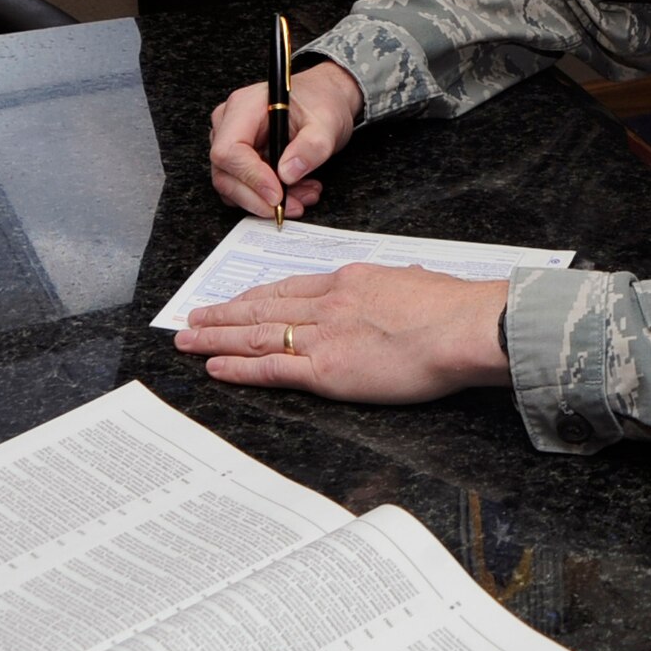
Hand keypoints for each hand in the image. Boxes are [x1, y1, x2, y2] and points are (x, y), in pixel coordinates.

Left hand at [173, 265, 510, 401]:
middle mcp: (329, 302)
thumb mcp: (416, 283)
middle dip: (224, 314)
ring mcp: (324, 335)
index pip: (291, 288)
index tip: (236, 301)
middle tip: (193, 317)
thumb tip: (402, 289)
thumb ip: (397, 288)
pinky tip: (213, 366)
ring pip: (257, 334)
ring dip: (217, 337)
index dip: (257, 296)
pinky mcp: (326, 369)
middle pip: (263, 308)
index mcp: (351, 281)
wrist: (462, 326)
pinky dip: (238, 367)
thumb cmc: (452, 308)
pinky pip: (270, 367)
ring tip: (188, 339)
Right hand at [208, 59, 362, 216]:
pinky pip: (244, 188)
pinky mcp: (239, 159)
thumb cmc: (321, 101)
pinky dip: (269, 197)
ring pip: (234, 186)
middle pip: (226, 173)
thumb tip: (287, 174)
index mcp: (244, 106)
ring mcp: (231, 142)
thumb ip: (310, 147)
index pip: (229, 150)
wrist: (325, 99)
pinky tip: (297, 191)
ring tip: (304, 195)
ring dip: (267, 201)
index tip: (277, 195)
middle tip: (294, 206)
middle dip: (260, 198)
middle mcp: (230, 123)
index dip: (251, 177)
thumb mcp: (327, 122)